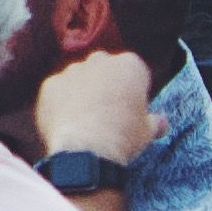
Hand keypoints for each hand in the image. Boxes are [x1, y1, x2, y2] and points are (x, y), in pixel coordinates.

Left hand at [32, 50, 162, 170]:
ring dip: (81, 91)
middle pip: (104, 67)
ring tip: (85, 120)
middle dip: (105, 83)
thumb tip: (161, 124)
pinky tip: (66, 123)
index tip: (131, 108)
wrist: (87, 149)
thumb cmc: (123, 137)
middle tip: (107, 111)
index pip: (134, 71)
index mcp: (129, 65)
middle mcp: (100, 60)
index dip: (133, 90)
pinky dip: (60, 103)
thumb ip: (155, 122)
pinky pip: (57, 91)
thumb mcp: (147, 131)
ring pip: (78, 77)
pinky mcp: (50, 84)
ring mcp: (72, 70)